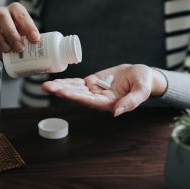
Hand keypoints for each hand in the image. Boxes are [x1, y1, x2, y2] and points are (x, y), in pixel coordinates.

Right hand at [0, 2, 40, 57]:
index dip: (28, 26)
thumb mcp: (32, 37)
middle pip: (2, 17)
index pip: (21, 14)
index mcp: (16, 10)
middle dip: (11, 33)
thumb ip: (38, 41)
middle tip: (19, 48)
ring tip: (7, 51)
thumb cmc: (25, 39)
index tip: (35, 40)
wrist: (12, 46)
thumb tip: (51, 51)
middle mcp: (1, 13)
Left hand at [42, 64, 166, 116]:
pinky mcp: (92, 82)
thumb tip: (117, 113)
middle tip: (47, 87)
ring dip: (60, 87)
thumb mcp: (142, 90)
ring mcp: (94, 90)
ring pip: (75, 89)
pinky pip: (77, 82)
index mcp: (109, 103)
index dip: (76, 97)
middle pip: (78, 96)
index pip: (90, 101)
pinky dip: (67, 81)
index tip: (63, 93)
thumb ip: (131, 102)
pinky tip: (55, 81)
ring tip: (46, 85)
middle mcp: (98, 99)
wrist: (140, 75)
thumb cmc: (143, 83)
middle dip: (62, 91)